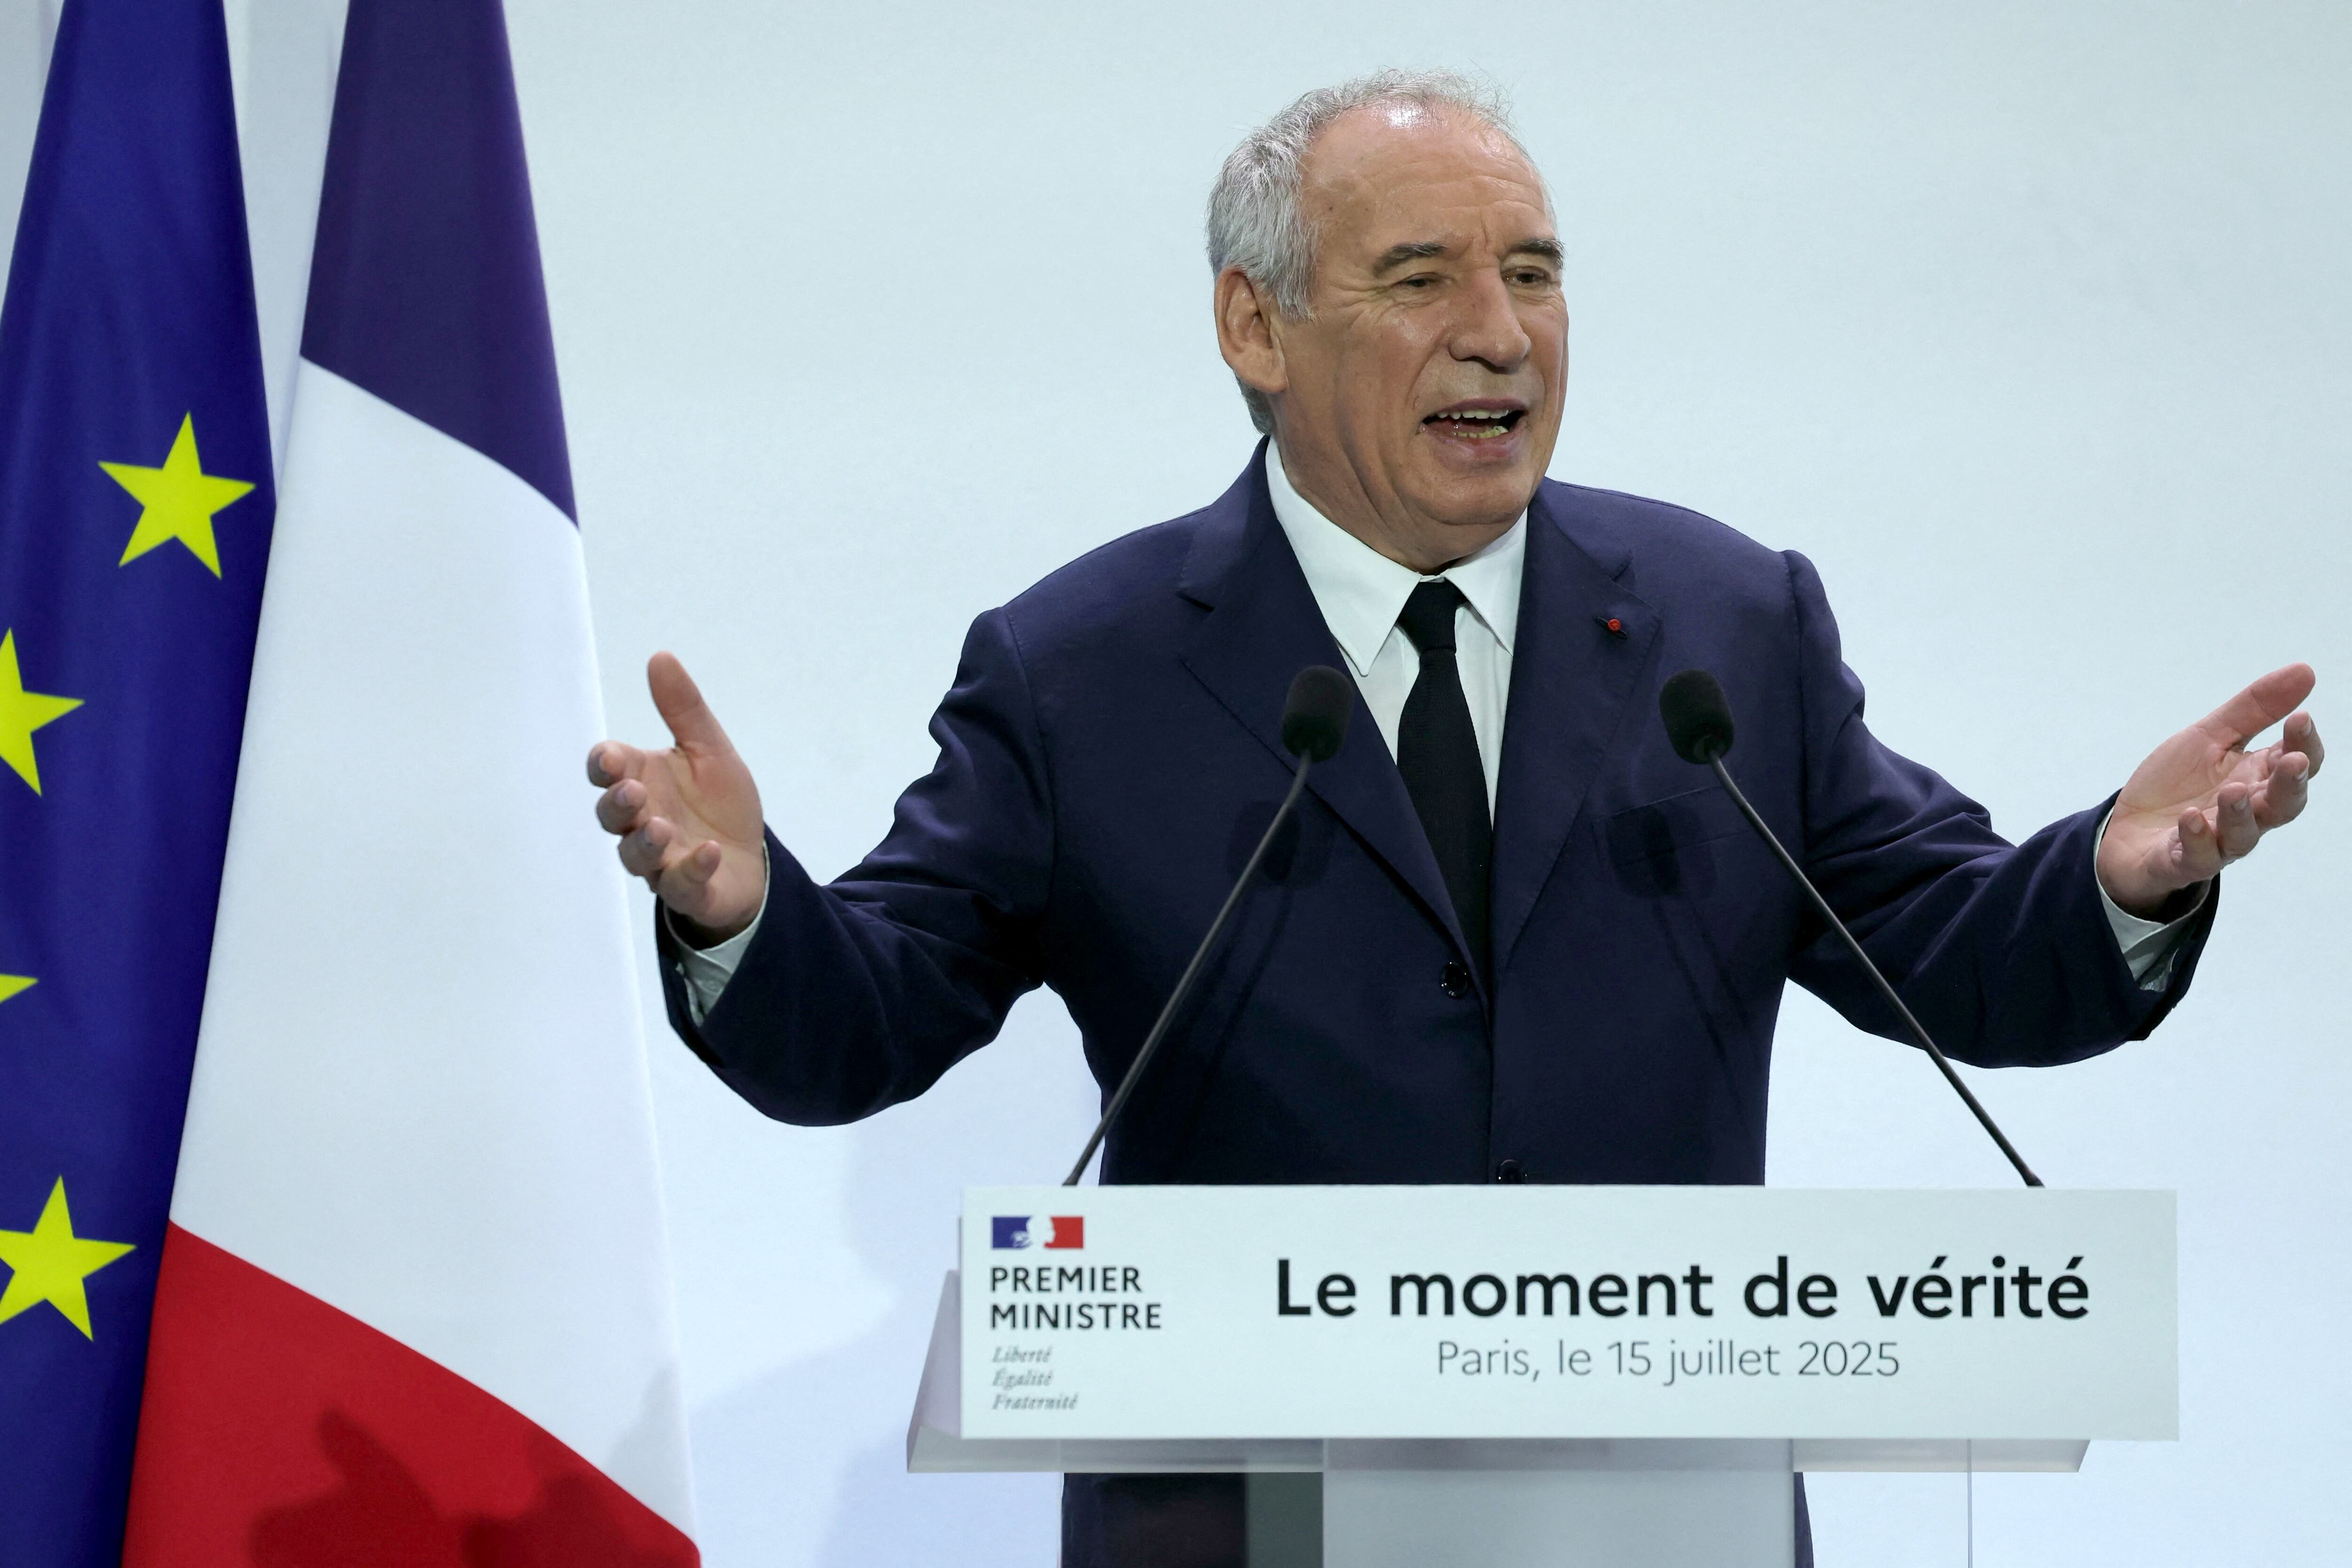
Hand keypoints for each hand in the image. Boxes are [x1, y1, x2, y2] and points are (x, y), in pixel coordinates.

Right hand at [588, 652, 767, 941]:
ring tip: (659, 827)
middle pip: (611, 816)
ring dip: (644, 842)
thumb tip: (660, 656)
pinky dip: (692, 869)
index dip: (604, 765)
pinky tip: (709, 852)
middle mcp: (642, 822)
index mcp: (642, 781)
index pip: (607, 771)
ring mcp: (662, 860)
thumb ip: (684, 709)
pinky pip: (682, 885)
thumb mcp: (709, 749)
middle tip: (631, 790)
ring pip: (635, 857)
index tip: (610, 758)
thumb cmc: (718, 803)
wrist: (751, 858)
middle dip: (617, 804)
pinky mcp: (689, 889)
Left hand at [2097, 663, 2321, 918]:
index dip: (2303, 744)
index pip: (2295, 764)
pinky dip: (2196, 838)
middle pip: (2282, 805)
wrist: (2125, 828)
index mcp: (2256, 778)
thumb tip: (2306, 670)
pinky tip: (2191, 817)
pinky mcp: (2183, 861)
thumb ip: (2255, 709)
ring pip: (2243, 836)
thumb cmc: (2176, 784)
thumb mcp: (2209, 737)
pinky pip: (2197, 856)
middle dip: (2290, 784)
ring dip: (2241, 813)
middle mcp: (2246, 813)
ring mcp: (2216, 841)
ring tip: (2234, 790)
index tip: (2301, 717)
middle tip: (2292, 760)